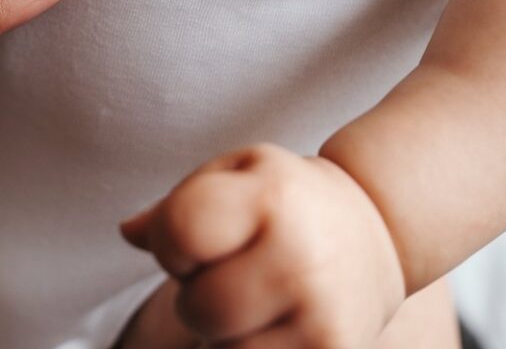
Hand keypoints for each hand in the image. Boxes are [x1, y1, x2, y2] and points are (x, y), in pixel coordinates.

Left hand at [121, 144, 405, 348]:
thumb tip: (128, 233)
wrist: (378, 231)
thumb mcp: (237, 173)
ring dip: (224, 332)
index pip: (181, 232)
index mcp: (270, 198)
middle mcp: (301, 260)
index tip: (196, 238)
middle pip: (198, 307)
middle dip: (197, 294)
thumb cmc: (288, 199)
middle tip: (229, 271)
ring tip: (256, 297)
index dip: (173, 240)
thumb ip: (178, 204)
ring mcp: (321, 320)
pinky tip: (273, 324)